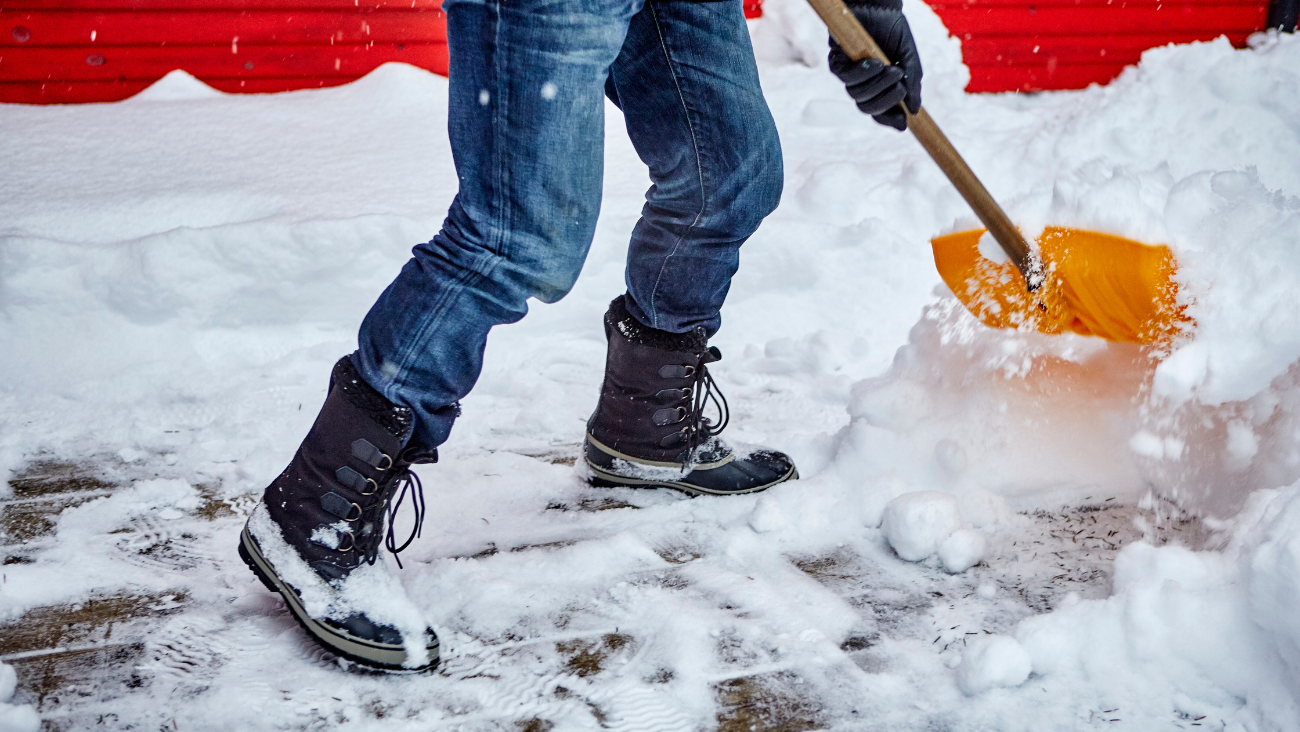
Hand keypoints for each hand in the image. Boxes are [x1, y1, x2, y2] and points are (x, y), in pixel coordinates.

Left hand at [828, 1, 922, 130]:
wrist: (881, 7)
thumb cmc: (895, 32)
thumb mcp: (909, 59)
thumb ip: (912, 84)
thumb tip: (915, 111)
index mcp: (879, 88)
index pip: (881, 112)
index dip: (890, 120)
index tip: (903, 124)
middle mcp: (862, 84)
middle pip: (866, 108)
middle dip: (885, 101)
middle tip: (901, 87)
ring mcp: (848, 74)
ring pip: (856, 95)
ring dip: (877, 85)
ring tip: (892, 68)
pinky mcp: (836, 61)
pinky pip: (844, 77)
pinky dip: (861, 73)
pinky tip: (874, 63)